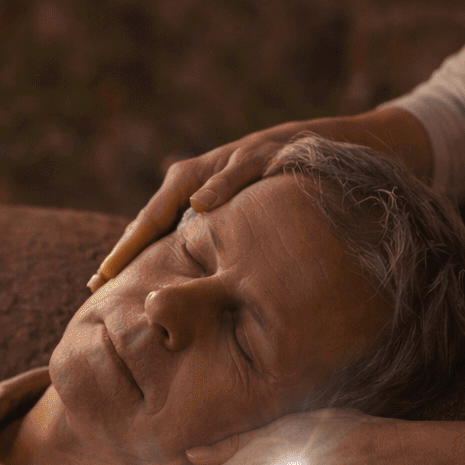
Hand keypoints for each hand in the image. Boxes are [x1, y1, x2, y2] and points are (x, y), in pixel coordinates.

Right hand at [87, 120, 313, 290]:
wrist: (292, 146)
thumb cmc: (275, 157)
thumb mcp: (255, 164)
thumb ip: (228, 182)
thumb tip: (198, 204)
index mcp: (187, 178)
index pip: (149, 219)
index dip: (128, 249)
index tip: (108, 273)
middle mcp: (180, 187)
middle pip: (141, 227)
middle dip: (118, 257)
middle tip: (93, 288)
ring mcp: (186, 197)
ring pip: (151, 231)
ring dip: (130, 256)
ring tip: (106, 285)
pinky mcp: (196, 208)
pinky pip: (167, 232)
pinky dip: (151, 251)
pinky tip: (142, 271)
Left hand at [88, 108, 433, 291]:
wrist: (367, 156)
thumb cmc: (308, 205)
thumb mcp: (266, 241)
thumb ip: (235, 269)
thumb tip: (205, 319)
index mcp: (210, 196)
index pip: (160, 226)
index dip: (129, 253)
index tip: (96, 286)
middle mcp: (220, 173)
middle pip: (164, 201)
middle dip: (135, 236)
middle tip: (107, 273)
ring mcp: (249, 155)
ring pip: (202, 175)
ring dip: (173, 206)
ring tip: (139, 240)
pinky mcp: (283, 145)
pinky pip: (251, 162)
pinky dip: (227, 179)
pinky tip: (208, 200)